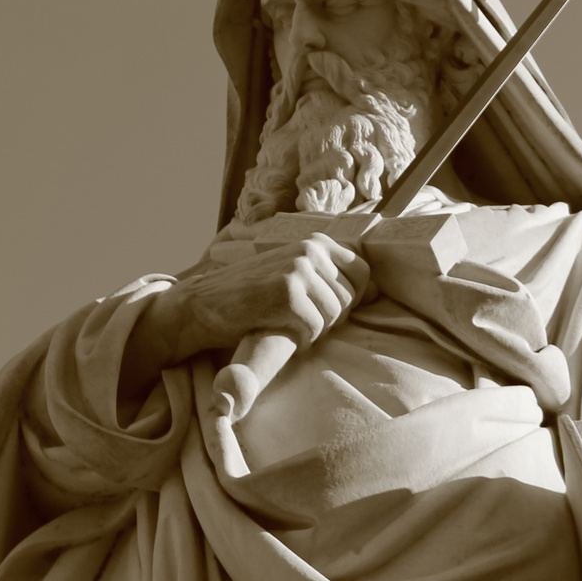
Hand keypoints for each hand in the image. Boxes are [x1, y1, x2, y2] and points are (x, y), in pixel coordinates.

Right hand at [121, 235, 370, 403]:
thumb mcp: (295, 276)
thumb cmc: (252, 296)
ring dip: (312, 329)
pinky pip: (314, 328)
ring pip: (334, 315)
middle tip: (294, 317)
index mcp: (316, 242)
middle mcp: (311, 249)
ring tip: (283, 320)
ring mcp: (299, 268)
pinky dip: (299, 338)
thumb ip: (332, 278)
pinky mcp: (287, 292)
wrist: (202, 305)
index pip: (363, 274)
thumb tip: (380, 292)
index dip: (348, 300)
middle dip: (328, 318)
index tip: (320, 307)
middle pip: (349, 299)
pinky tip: (275, 326)